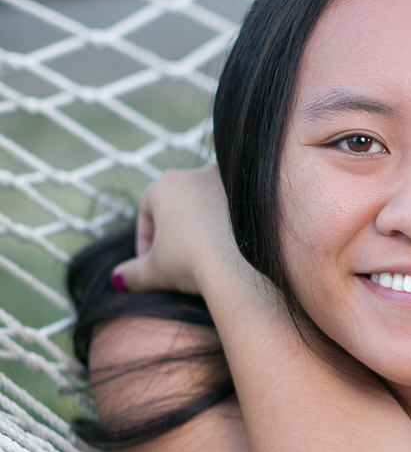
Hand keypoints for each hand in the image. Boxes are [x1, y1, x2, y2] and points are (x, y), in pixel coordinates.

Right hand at [113, 165, 238, 296]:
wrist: (237, 265)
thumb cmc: (189, 262)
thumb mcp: (153, 272)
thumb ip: (131, 273)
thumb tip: (118, 279)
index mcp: (165, 184)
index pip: (147, 211)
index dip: (144, 239)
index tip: (149, 261)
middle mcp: (195, 173)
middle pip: (176, 203)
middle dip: (171, 230)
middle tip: (172, 258)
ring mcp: (225, 180)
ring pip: (204, 203)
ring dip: (198, 224)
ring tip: (200, 252)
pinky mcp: (251, 193)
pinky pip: (231, 209)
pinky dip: (224, 224)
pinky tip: (224, 246)